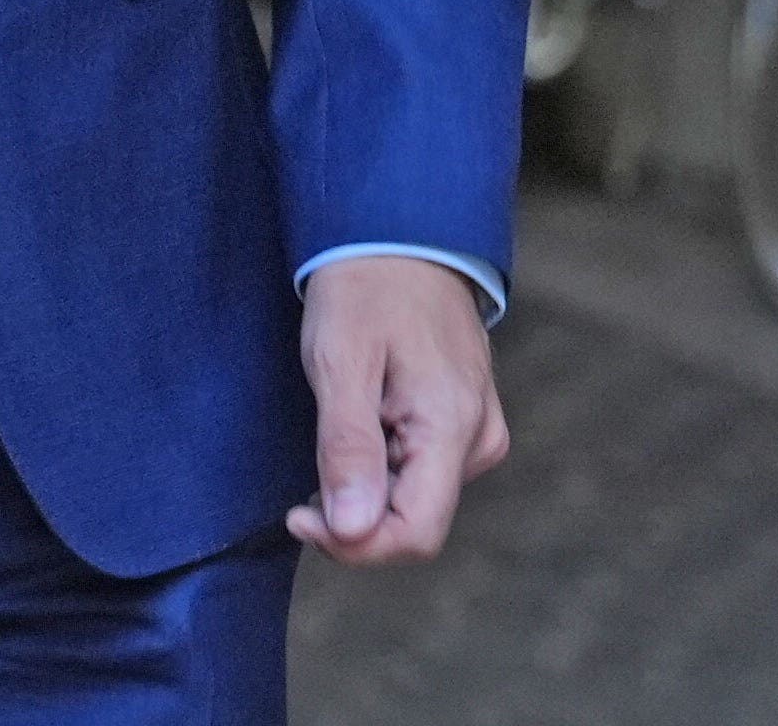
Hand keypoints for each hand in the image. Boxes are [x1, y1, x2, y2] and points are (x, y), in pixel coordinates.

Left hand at [285, 253, 507, 564]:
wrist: (401, 233)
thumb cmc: (364, 289)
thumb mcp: (339, 362)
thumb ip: (348, 449)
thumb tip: (353, 530)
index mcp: (452, 426)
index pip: (415, 534)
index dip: (354, 545)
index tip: (299, 514)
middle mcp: (479, 438)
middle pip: (415, 523)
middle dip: (355, 516)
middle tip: (305, 478)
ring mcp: (478, 431)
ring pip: (417, 501)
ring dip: (367, 488)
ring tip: (338, 422)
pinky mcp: (468, 423)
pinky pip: (424, 473)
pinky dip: (383, 469)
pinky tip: (362, 424)